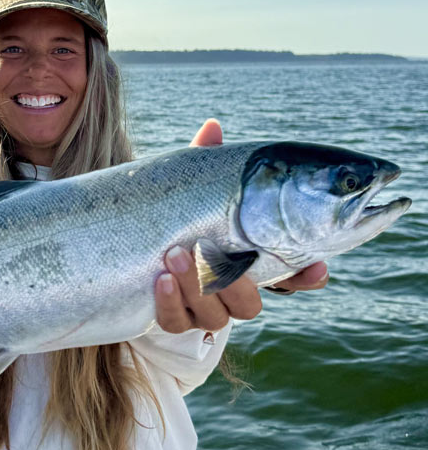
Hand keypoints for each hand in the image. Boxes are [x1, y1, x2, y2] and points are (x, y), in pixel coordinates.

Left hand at [153, 119, 328, 334]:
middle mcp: (232, 292)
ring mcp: (204, 309)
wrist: (134, 257)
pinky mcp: (174, 320)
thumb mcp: (195, 191)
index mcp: (249, 262)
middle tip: (203, 249)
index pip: (291, 276)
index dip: (306, 276)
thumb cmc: (178, 218)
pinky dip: (170, 303)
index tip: (315, 267)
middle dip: (232, 281)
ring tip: (175, 255)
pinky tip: (160, 280)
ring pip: (215, 315)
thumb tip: (211, 127)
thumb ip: (209, 164)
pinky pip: (176, 322)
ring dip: (196, 286)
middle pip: (250, 304)